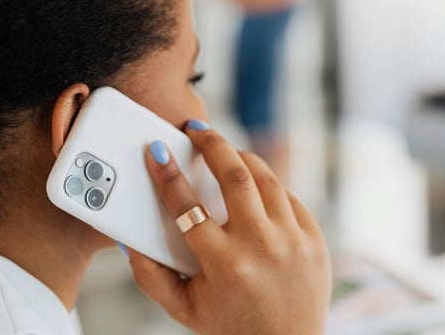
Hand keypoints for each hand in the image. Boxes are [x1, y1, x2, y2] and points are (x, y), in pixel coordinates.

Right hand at [128, 120, 330, 334]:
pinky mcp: (315, 238)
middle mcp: (261, 247)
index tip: (156, 150)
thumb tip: (129, 238)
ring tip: (224, 152)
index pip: (187, 206)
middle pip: (235, 175)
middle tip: (196, 129)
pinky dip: (267, 187)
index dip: (166, 173)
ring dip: (241, 158)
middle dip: (211, 143)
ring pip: (265, 178)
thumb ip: (150, 275)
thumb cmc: (230, 326)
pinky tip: (252, 188)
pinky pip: (287, 197)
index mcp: (224, 265)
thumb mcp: (182, 307)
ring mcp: (293, 240)